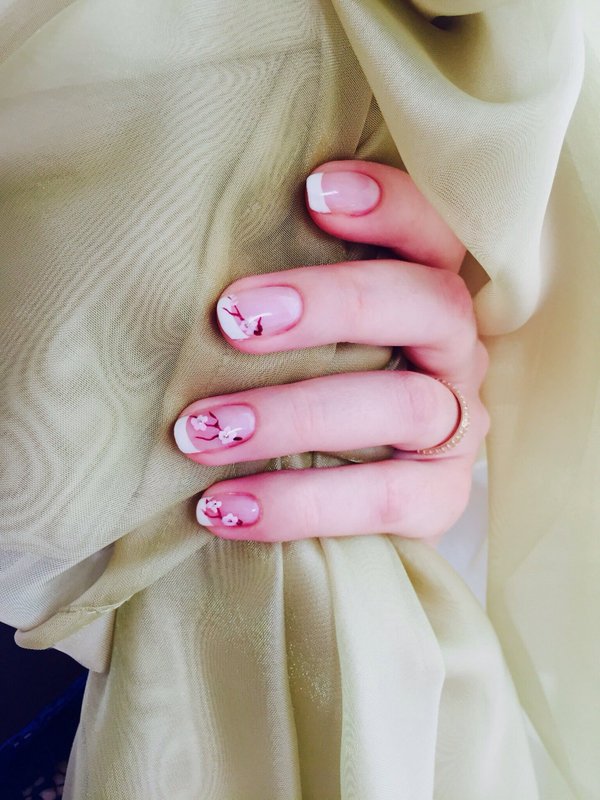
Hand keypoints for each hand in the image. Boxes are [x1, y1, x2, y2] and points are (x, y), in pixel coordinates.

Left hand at [173, 160, 488, 541]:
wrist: (343, 506)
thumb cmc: (306, 397)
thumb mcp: (301, 341)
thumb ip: (281, 306)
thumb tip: (187, 272)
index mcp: (426, 300)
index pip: (432, 234)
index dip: (390, 205)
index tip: (312, 190)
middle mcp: (453, 356)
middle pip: (430, 305)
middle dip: (333, 304)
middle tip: (233, 318)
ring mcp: (456, 430)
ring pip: (403, 404)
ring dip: (293, 414)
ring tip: (199, 430)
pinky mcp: (440, 502)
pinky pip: (381, 499)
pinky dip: (297, 502)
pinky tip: (222, 505)